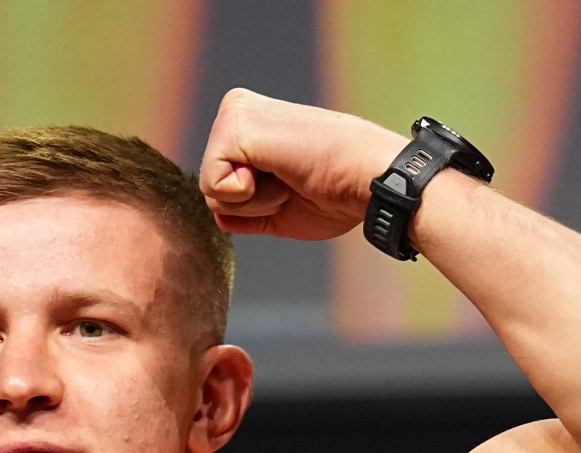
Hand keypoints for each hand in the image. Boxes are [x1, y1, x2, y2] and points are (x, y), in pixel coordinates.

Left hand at [197, 88, 406, 239]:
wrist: (371, 180)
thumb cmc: (338, 193)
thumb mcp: (280, 205)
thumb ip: (244, 205)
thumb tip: (217, 212)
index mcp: (252, 125)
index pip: (219, 185)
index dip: (255, 205)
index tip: (294, 185)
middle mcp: (241, 112)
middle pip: (209, 188)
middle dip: (252, 204)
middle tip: (294, 182)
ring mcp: (237, 114)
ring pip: (210, 190)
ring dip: (256, 201)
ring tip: (291, 177)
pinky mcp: (237, 125)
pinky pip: (213, 186)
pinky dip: (249, 197)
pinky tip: (283, 173)